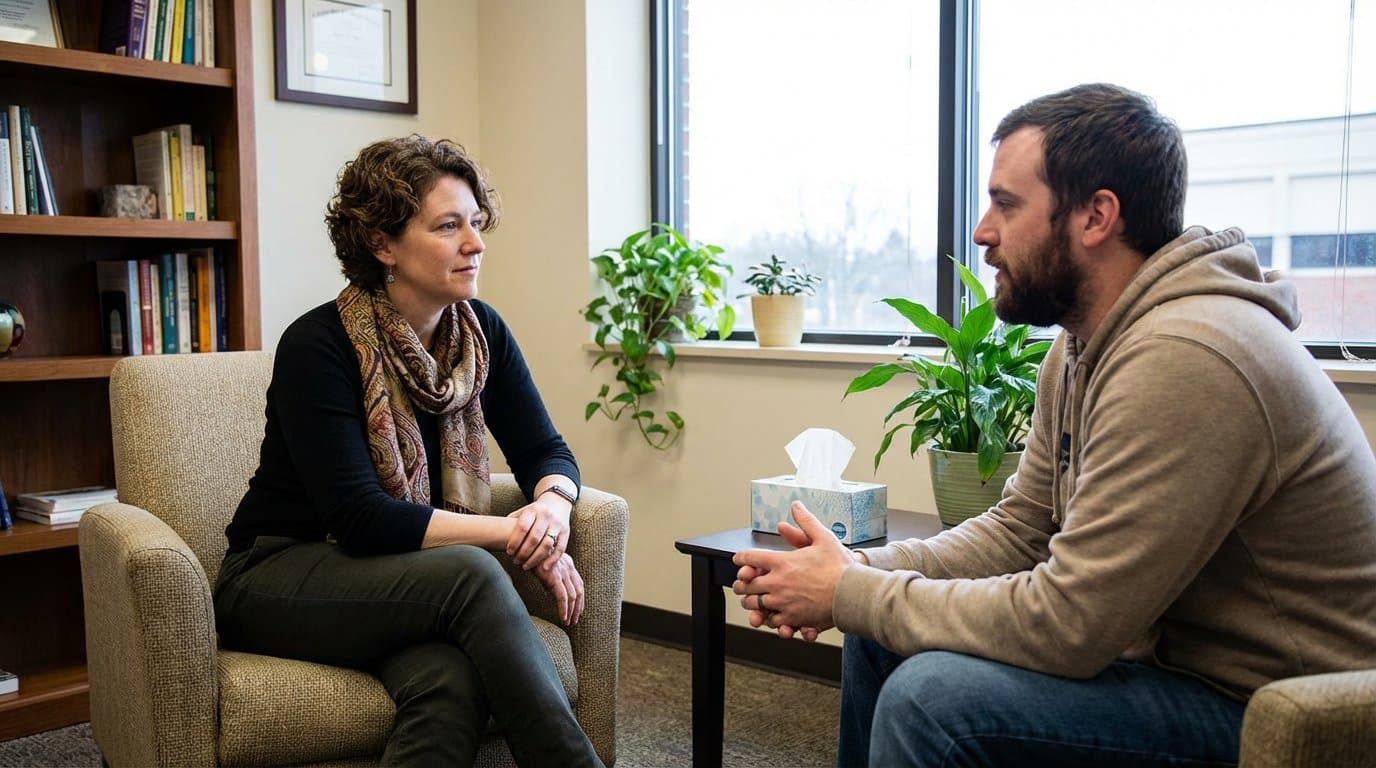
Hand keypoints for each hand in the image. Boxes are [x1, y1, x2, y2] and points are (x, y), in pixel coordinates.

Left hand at [507, 495, 570, 571]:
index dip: (515, 541)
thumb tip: (495, 534)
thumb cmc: (535, 512)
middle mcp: (546, 516)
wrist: (557, 503)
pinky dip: (552, 560)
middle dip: (523, 553)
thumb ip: (511, 522)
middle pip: (534, 538)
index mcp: (533, 510)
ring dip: (535, 558)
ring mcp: (557, 524)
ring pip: (546, 545)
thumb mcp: (523, 511)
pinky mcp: (566, 532)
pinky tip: (544, 568)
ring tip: (526, 566)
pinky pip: (560, 548)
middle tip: (516, 561)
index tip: (509, 552)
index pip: (522, 527)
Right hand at [535, 553, 584, 625]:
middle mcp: (568, 568)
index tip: (578, 610)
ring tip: (568, 622)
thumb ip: (550, 576)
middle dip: (578, 608)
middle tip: (575, 620)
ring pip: (572, 596)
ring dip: (572, 611)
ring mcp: (562, 572)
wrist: (525, 547)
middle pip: (579, 591)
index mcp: (568, 564)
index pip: (579, 584)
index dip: (580, 598)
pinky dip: (564, 608)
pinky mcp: (555, 577)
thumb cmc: (532, 556)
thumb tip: (549, 590)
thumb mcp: (545, 566)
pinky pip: (563, 596)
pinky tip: (563, 617)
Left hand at [731, 500, 854, 631]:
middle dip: (742, 584)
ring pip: (755, 605)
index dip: (741, 557)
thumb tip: (796, 506)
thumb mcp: (823, 537)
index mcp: (782, 562)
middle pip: (747, 585)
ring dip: (751, 602)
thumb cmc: (841, 567)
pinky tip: (771, 614)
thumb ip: (806, 521)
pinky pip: (772, 620)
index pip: (751, 558)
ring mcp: (783, 603)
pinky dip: (769, 618)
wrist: (853, 593)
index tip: (738, 559)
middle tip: (741, 584)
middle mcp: (778, 583)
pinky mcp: (793, 619)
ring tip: (752, 601)